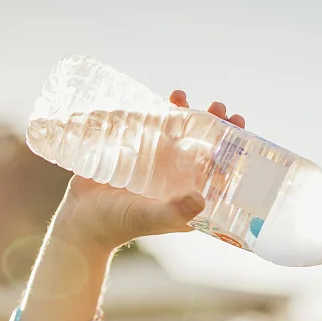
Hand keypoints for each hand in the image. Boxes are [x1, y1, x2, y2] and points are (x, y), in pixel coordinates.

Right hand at [56, 92, 245, 251]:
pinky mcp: (137, 151)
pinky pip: (154, 127)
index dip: (233, 152)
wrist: (81, 219)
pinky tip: (168, 99)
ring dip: (188, 113)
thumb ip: (174, 212)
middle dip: (215, 126)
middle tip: (220, 108)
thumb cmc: (118, 224)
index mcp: (190, 196)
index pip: (220, 171)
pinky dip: (162, 111)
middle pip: (204, 146)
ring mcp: (158, 163)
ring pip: (180, 133)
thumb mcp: (149, 218)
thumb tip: (201, 198)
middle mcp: (178, 178)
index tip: (240, 131)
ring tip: (184, 97)